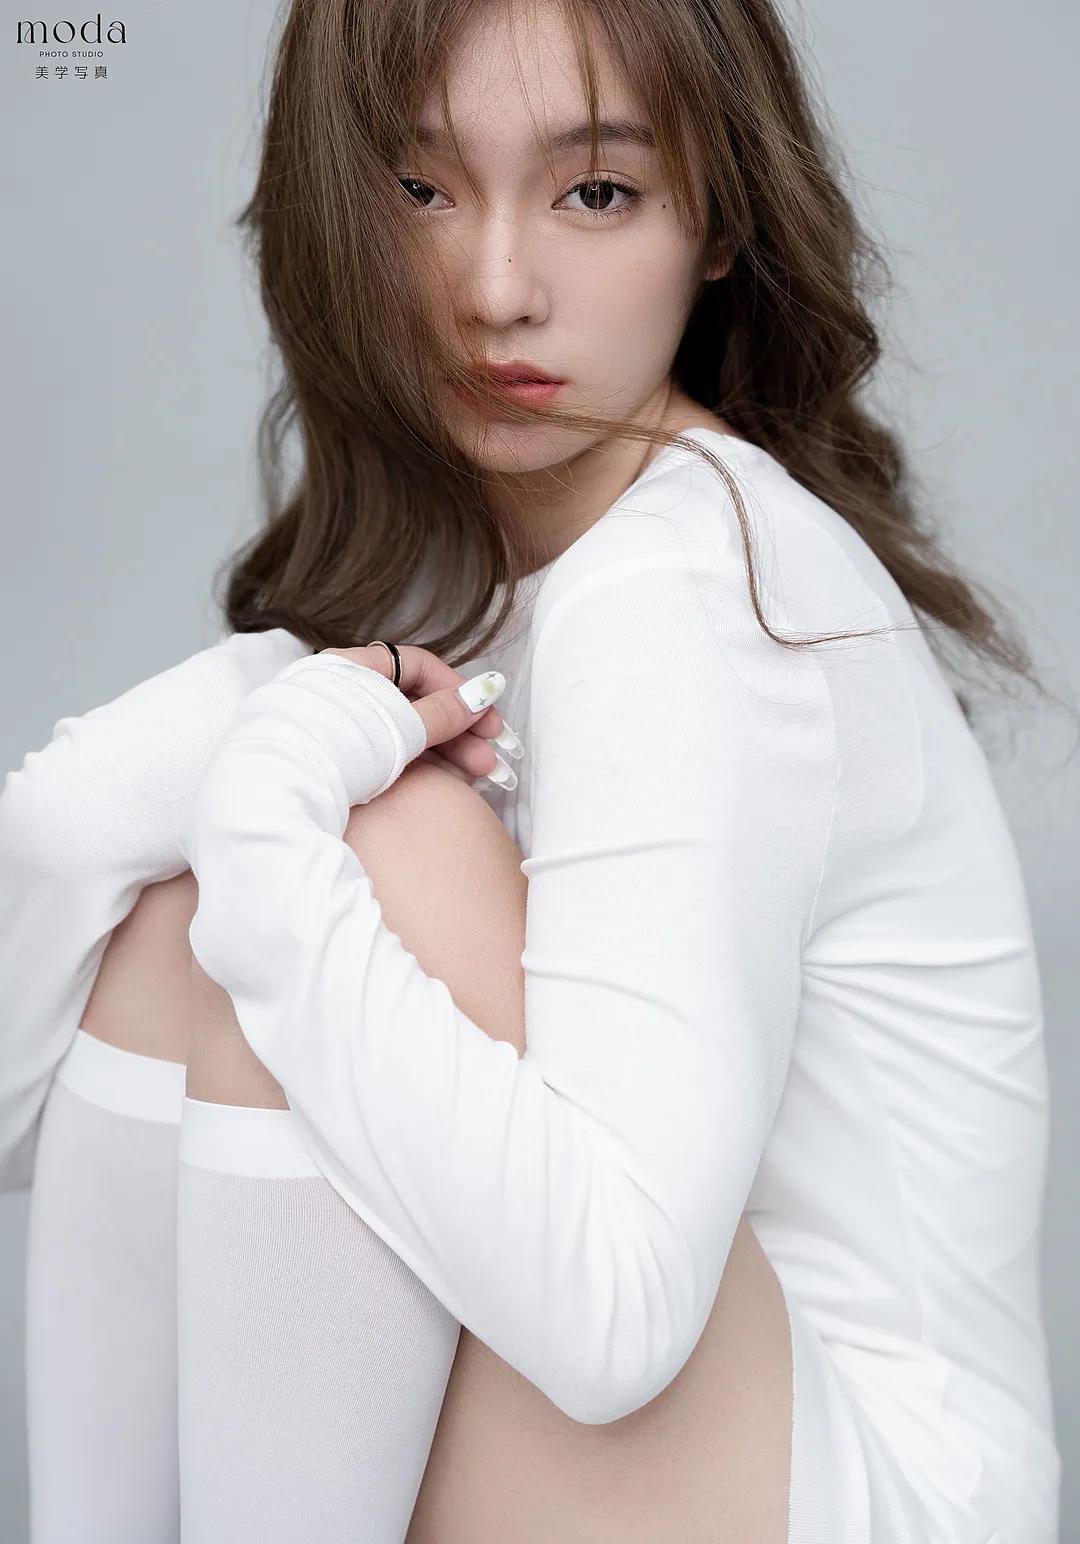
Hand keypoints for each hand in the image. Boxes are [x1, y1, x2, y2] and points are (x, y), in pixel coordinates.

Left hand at [320, 644, 522, 786]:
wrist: (276, 790)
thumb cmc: (337, 747)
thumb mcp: (401, 727)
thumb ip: (445, 713)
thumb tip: (484, 693)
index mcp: (352, 666)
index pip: (417, 665)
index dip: (458, 690)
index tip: (486, 717)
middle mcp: (341, 690)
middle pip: (413, 702)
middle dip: (459, 730)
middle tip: (490, 758)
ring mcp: (334, 726)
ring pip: (401, 731)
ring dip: (445, 751)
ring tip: (477, 775)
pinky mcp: (331, 759)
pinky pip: (384, 752)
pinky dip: (417, 764)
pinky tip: (444, 781)